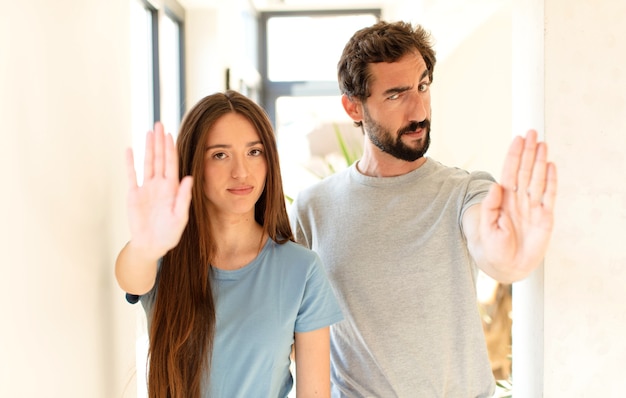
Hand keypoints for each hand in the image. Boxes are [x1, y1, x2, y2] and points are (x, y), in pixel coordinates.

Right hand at [125, 122, 192, 259]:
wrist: (151, 245)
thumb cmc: (169, 234)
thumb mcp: (180, 217)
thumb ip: (184, 197)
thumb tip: (189, 178)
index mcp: (172, 189)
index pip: (172, 164)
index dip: (170, 149)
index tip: (170, 134)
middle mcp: (160, 185)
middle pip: (160, 158)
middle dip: (160, 142)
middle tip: (159, 124)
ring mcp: (146, 188)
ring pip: (147, 163)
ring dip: (148, 148)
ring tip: (148, 132)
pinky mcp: (134, 195)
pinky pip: (132, 175)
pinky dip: (130, 163)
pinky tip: (130, 150)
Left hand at [478, 129, 557, 281]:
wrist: (507, 266)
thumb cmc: (493, 248)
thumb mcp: (486, 229)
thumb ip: (489, 207)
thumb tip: (495, 186)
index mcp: (504, 200)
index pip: (510, 172)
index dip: (514, 156)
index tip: (517, 139)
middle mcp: (519, 199)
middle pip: (525, 171)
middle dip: (528, 152)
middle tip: (532, 132)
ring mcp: (533, 207)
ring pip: (537, 179)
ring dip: (540, 161)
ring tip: (542, 144)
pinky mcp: (545, 217)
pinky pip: (549, 196)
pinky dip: (551, 181)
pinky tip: (551, 166)